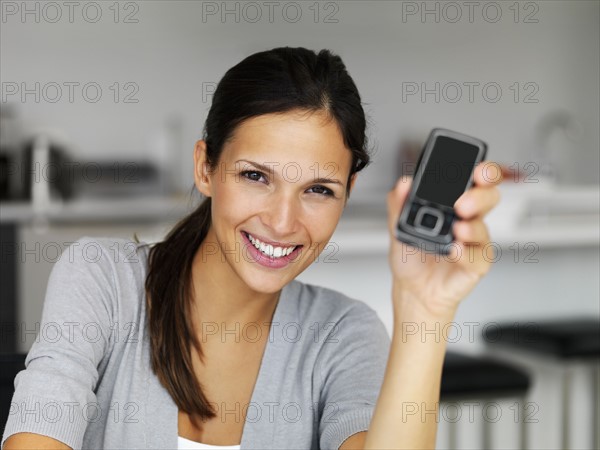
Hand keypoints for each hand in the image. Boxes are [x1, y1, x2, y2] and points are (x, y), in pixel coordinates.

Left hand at [386, 162, 502, 316]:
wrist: (413, 288)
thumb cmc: (412, 254)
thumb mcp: (398, 225)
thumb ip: (399, 203)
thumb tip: (403, 183)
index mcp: (453, 201)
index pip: (475, 178)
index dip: (484, 170)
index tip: (477, 169)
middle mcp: (468, 218)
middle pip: (489, 197)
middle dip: (481, 195)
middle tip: (462, 203)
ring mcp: (474, 241)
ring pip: (484, 227)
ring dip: (473, 227)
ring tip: (458, 229)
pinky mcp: (476, 264)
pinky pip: (478, 257)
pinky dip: (466, 254)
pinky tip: (456, 251)